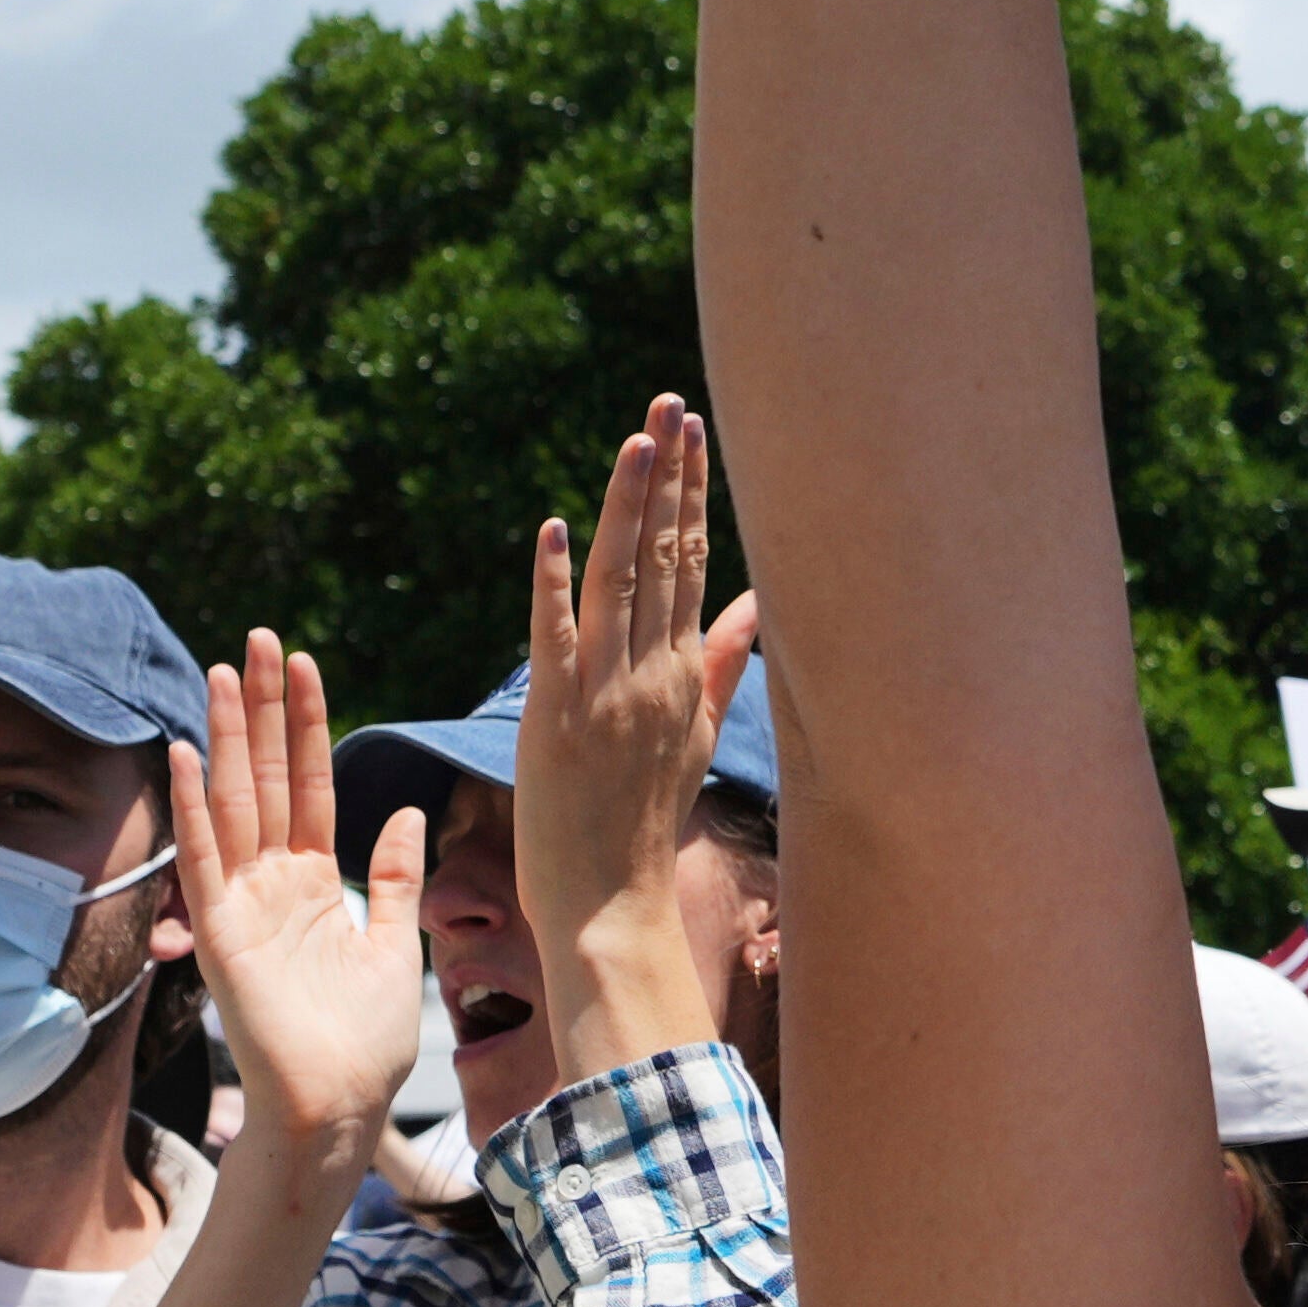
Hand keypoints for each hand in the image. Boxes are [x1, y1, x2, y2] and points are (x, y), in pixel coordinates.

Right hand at [161, 643, 430, 1168]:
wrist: (341, 1108)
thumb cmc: (367, 1043)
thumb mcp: (397, 943)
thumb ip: (396, 877)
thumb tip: (409, 809)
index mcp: (315, 883)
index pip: (311, 784)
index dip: (308, 724)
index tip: (305, 662)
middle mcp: (274, 884)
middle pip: (268, 778)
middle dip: (264, 709)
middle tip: (259, 639)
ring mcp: (244, 905)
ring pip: (235, 803)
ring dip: (228, 737)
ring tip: (223, 671)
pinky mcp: (221, 936)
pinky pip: (205, 860)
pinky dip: (196, 808)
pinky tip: (188, 754)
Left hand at [521, 398, 759, 1067]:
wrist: (610, 902)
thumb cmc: (642, 823)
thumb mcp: (694, 736)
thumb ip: (721, 666)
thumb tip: (754, 609)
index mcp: (680, 674)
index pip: (689, 564)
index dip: (690, 493)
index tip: (691, 430)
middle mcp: (651, 673)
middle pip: (665, 557)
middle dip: (670, 477)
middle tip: (670, 404)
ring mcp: (607, 693)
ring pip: (622, 581)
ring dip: (629, 507)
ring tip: (637, 439)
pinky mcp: (559, 716)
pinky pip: (558, 638)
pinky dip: (554, 584)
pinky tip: (553, 531)